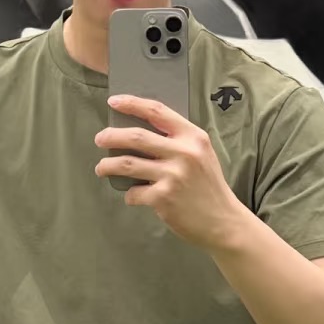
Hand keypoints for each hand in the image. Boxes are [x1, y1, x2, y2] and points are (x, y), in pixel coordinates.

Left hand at [95, 94, 243, 247]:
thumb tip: (139, 133)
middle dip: (111, 136)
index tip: (114, 102)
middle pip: (136, 137)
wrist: (223, 221)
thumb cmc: (208, 186)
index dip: (132, 104)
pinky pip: (134, 192)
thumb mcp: (201, 154)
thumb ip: (178, 141)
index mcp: (193, 137)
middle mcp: (183, 153)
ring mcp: (173, 176)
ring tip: (101, 168)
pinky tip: (133, 196)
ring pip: (127, 164)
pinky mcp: (163, 198)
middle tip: (100, 139)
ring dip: (107, 166)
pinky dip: (129, 195)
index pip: (157, 111)